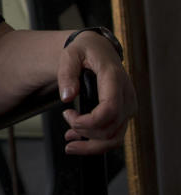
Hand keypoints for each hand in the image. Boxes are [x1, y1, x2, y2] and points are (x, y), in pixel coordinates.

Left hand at [57, 31, 136, 154]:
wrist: (99, 48)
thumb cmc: (85, 50)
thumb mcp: (70, 54)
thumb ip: (67, 73)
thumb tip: (67, 97)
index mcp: (114, 78)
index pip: (110, 109)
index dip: (89, 121)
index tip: (68, 114)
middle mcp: (126, 95)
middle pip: (111, 128)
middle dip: (84, 132)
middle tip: (65, 119)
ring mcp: (128, 107)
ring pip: (115, 139)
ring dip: (91, 146)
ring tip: (70, 143)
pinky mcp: (124, 114)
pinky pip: (115, 136)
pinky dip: (97, 143)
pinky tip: (79, 139)